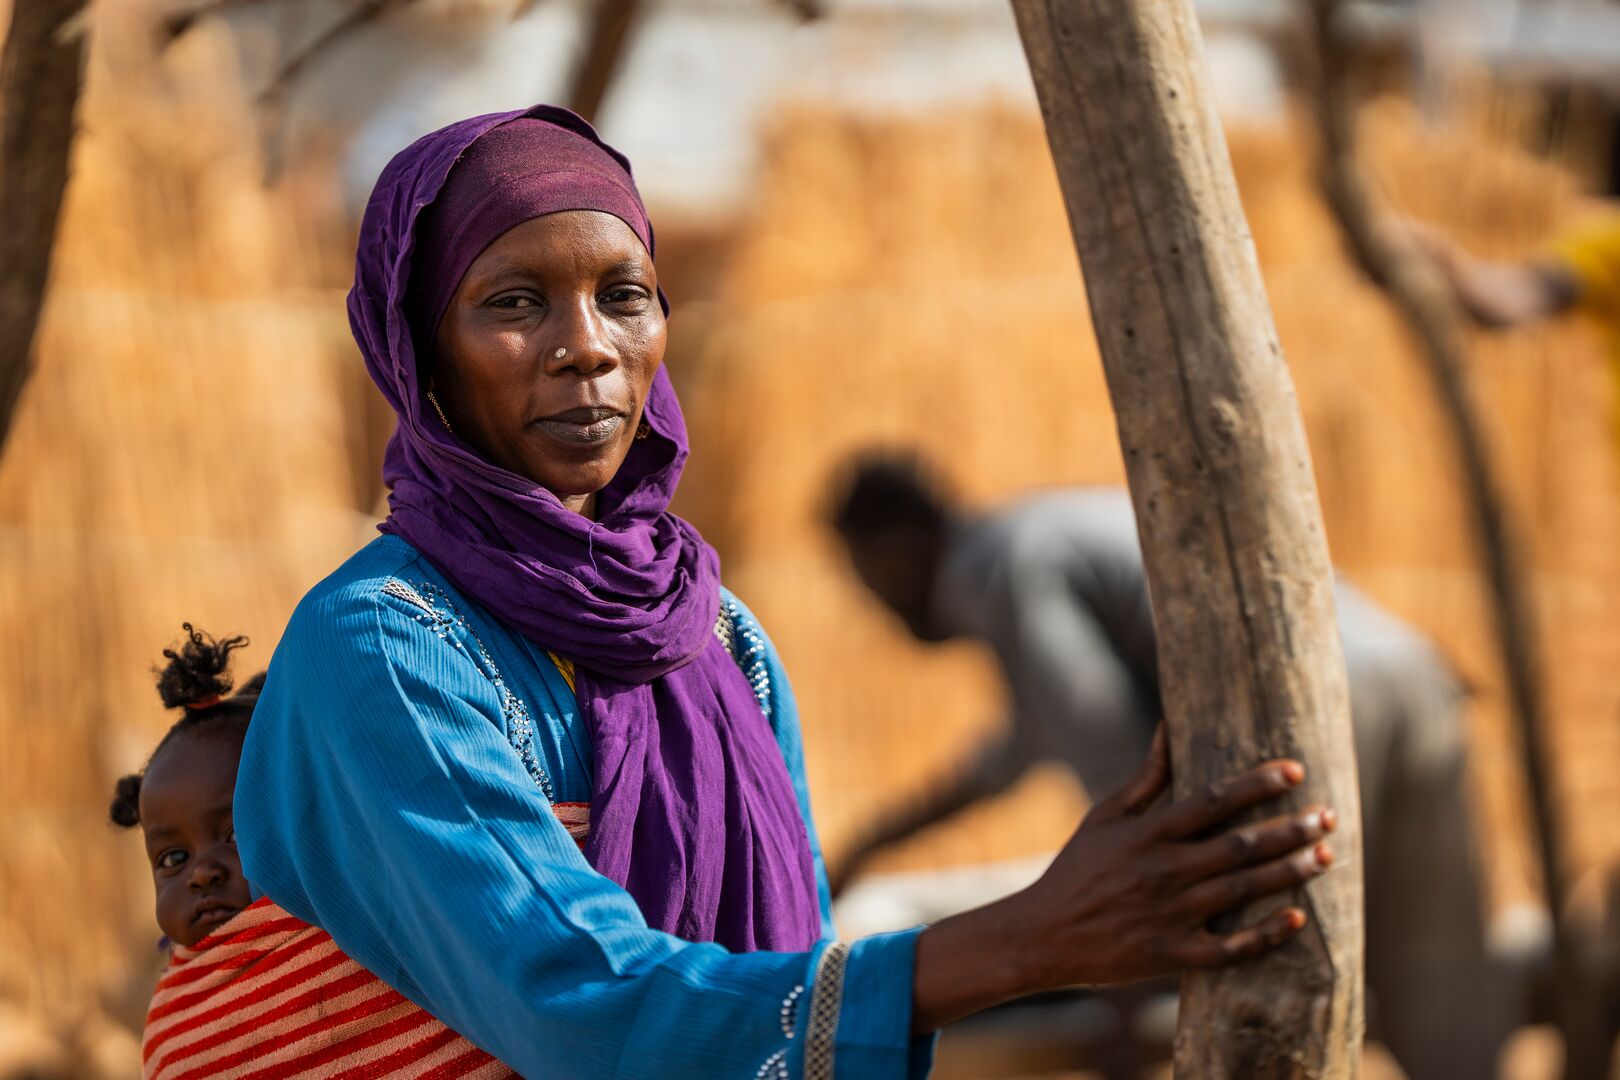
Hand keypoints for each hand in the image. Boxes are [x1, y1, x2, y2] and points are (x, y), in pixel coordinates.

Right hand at [1013, 726, 1332, 988]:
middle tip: (1329, 815)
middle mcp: (1163, 871)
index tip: (1296, 772)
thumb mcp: (1104, 817)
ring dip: (1290, 872)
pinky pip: (1229, 948)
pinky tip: (1297, 919)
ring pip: (1242, 890)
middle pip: (1240, 845)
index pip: (1213, 801)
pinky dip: (1264, 935)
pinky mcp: (1172, 955)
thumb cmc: (1076, 868)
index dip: (1258, 784)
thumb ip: (1144, 779)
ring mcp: (1170, 915)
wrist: (1042, 934)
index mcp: (1148, 833)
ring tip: (1326, 855)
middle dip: (1290, 829)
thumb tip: (1168, 728)